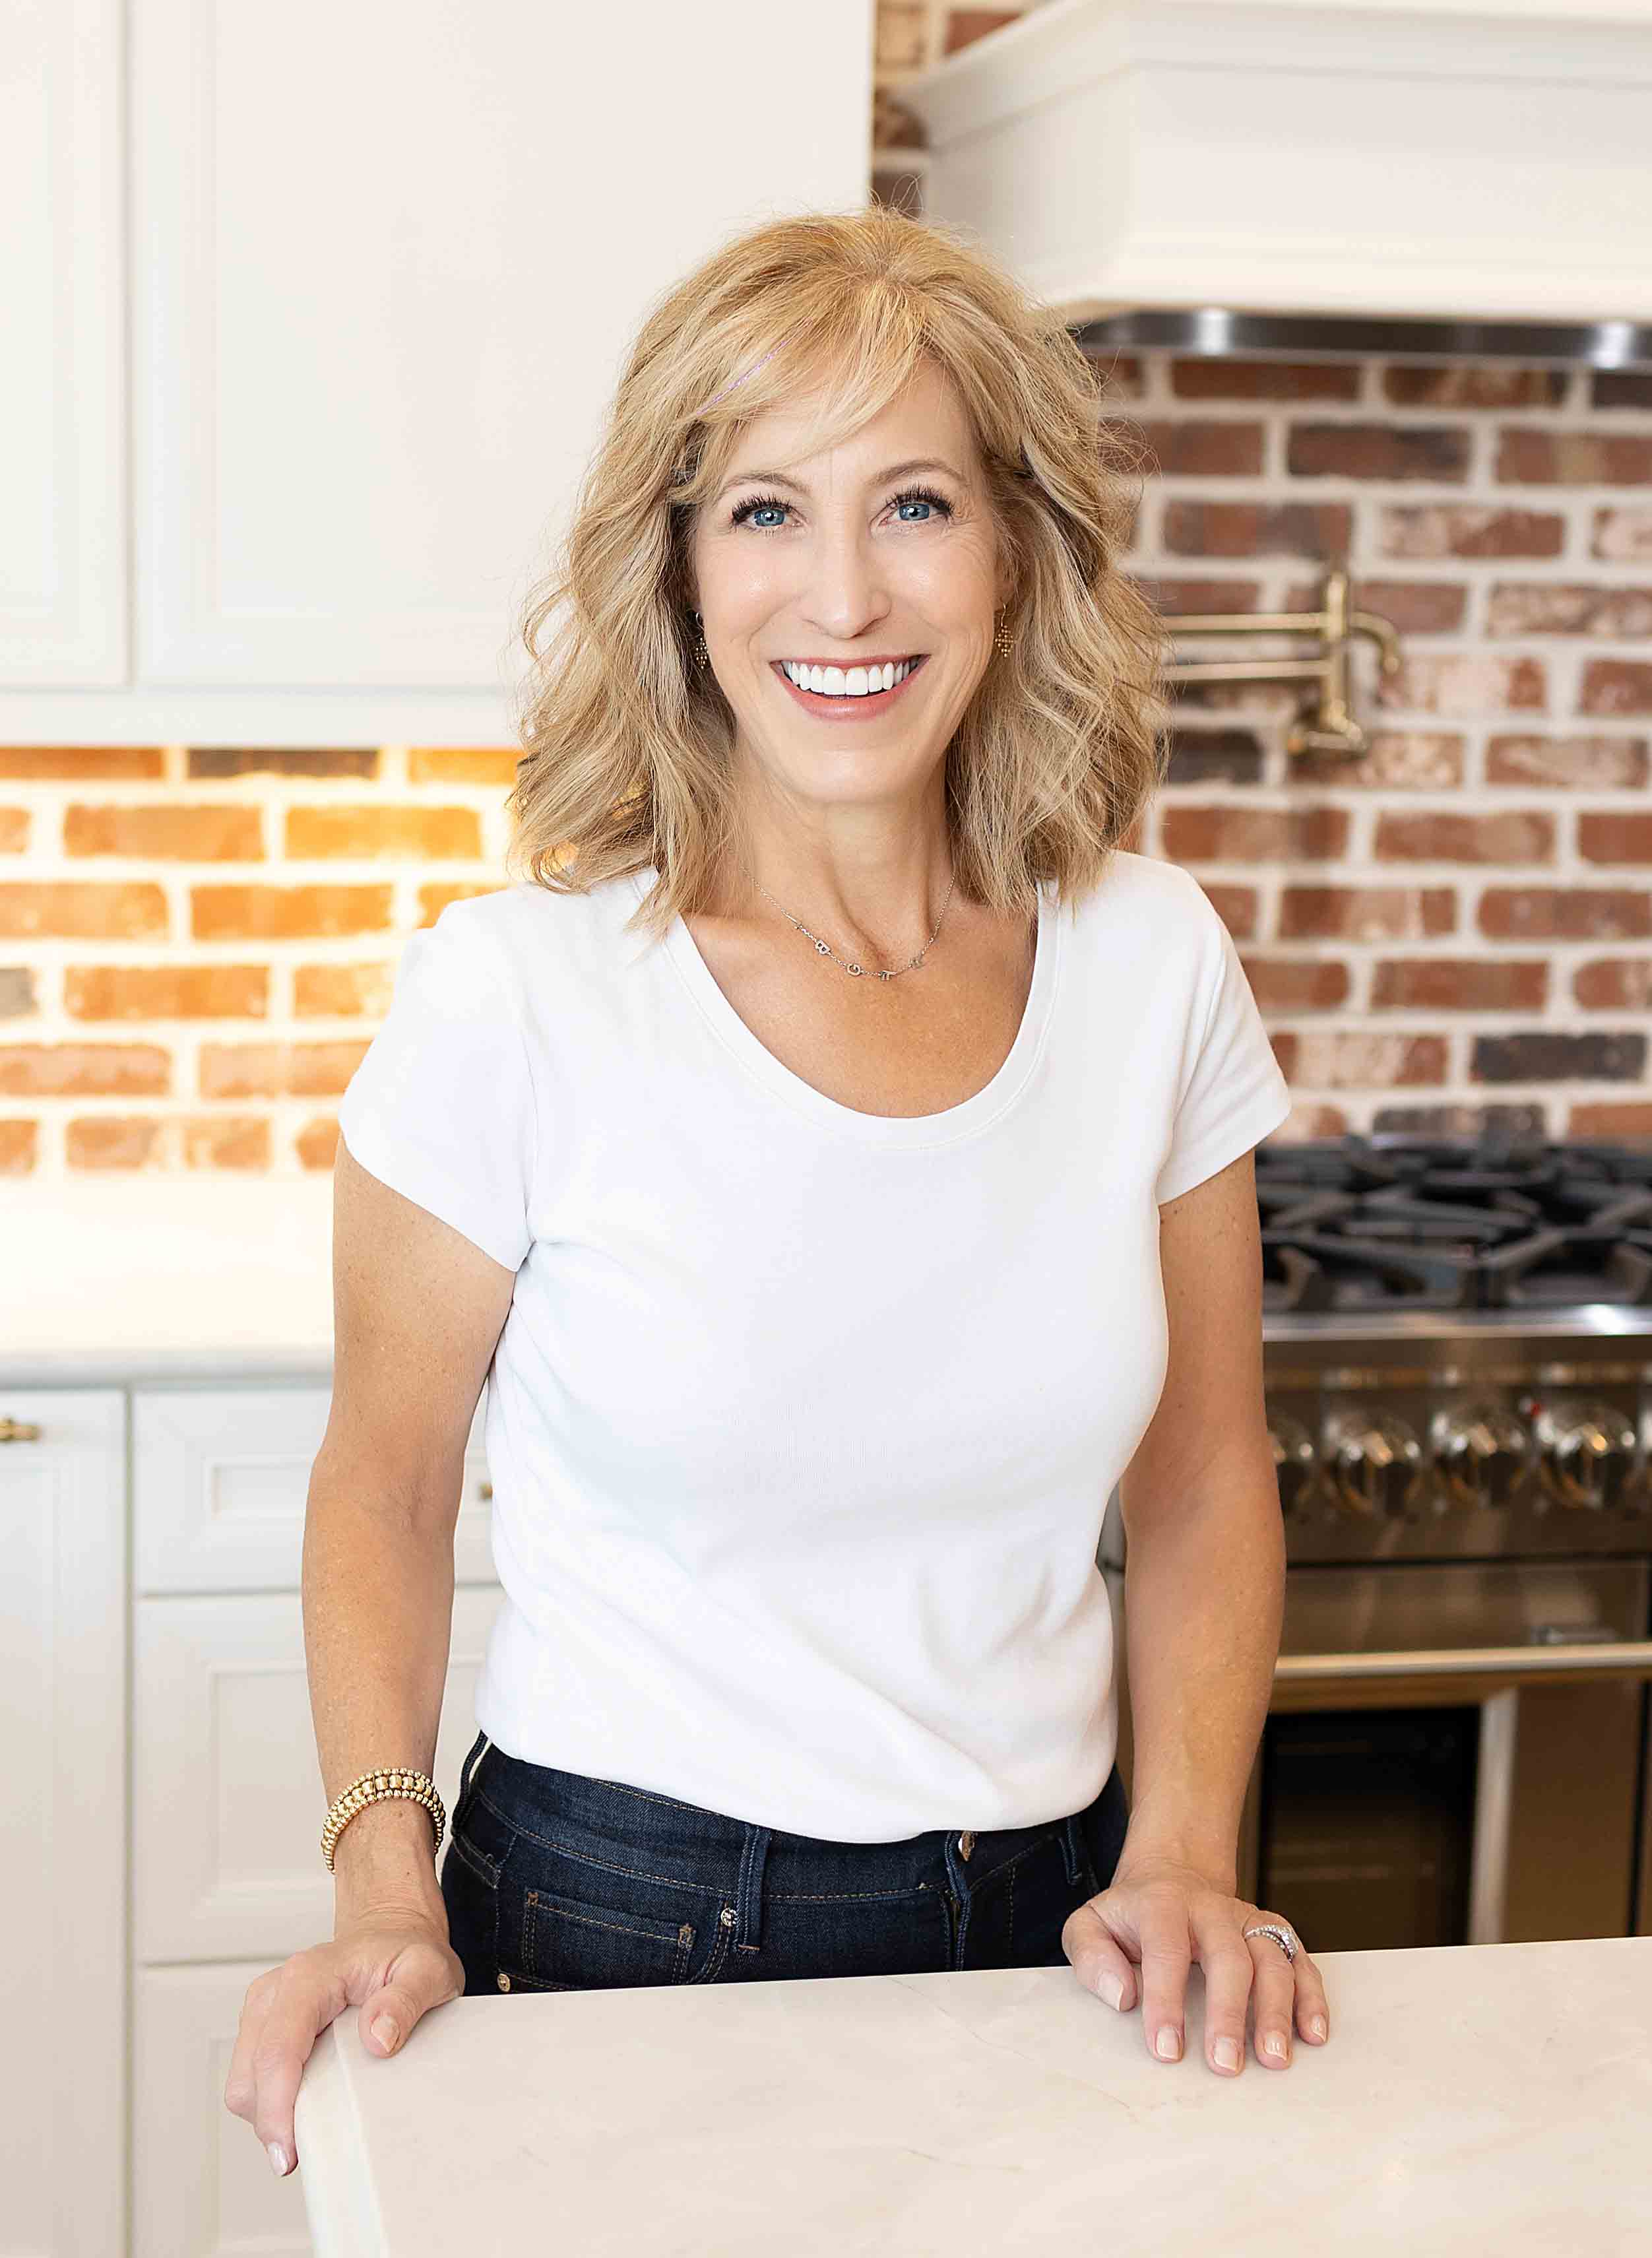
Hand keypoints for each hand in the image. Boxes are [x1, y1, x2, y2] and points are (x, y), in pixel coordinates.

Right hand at [224, 1905, 465, 2177]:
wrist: (389, 1935)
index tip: (288, 2153)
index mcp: (309, 1975)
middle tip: (308, 2150)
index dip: (277, 2107)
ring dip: (269, 2114)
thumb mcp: (428, 1971)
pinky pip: (251, 2078)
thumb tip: (378, 2039)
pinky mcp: (262, 2026)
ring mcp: (264, 2008)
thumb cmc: (405, 1954)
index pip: (278, 2049)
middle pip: (250, 2074)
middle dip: (271, 2121)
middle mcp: (276, 1990)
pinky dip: (271, 2102)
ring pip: (243, 2082)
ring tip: (313, 2125)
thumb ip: (406, 2000)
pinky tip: (306, 2104)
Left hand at [1061, 1853, 1330, 2074]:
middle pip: (1228, 1956)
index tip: (1167, 2051)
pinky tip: (1313, 2033)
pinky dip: (1311, 1995)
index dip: (1166, 2001)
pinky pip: (1300, 1959)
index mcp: (1161, 1905)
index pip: (1165, 1951)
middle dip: (1229, 2013)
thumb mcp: (1090, 1925)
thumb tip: (1120, 1995)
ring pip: (1271, 1958)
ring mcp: (1247, 1919)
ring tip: (1275, 2060)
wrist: (1172, 1877)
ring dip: (1276, 2010)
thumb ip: (1091, 1956)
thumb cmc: (1129, 1917)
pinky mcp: (1273, 1932)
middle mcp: (1211, 1909)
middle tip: (1226, 2065)